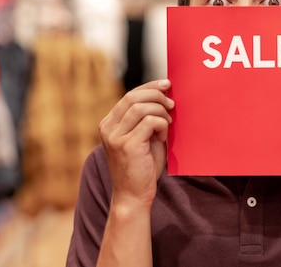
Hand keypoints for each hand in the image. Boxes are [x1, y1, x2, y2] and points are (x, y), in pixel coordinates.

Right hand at [99, 79, 173, 211]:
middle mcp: (108, 128)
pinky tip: (163, 135)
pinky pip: (149, 122)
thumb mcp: (144, 137)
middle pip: (134, 97)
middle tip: (172, 103)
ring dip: (160, 111)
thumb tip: (165, 96)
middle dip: (157, 95)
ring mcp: (115, 137)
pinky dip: (161, 124)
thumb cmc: (142, 167)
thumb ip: (148, 118)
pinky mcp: (127, 145)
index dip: (149, 86)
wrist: (134, 196)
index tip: (166, 84)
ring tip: (168, 124)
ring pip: (141, 107)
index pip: (130, 95)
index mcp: (109, 124)